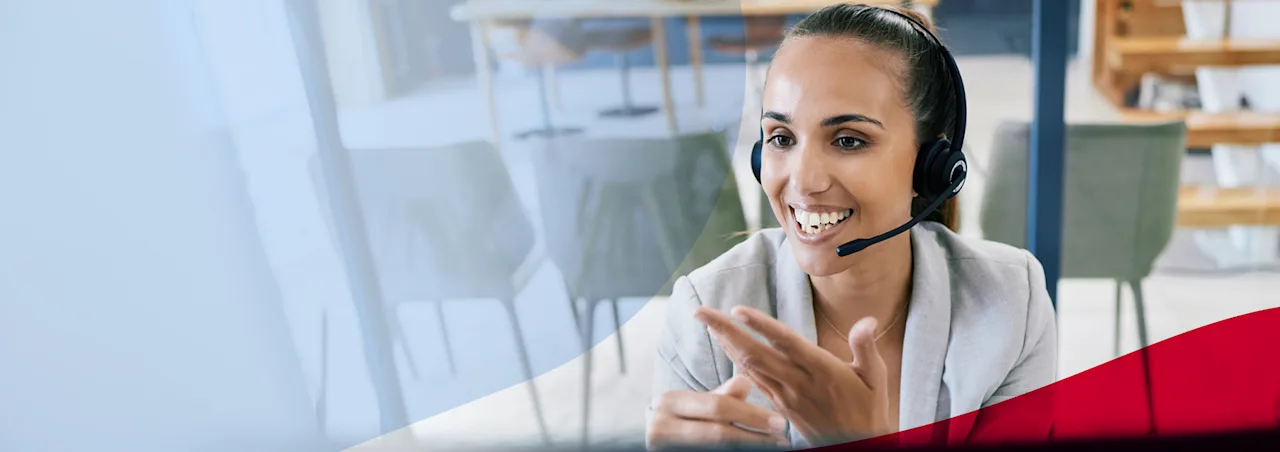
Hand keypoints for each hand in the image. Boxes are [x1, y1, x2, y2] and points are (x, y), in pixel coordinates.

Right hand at [647, 375, 791, 449]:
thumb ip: (723, 396)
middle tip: (782, 441)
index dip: (752, 415)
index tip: (780, 422)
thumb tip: (746, 381)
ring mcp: (662, 447)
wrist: (657, 445)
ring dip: (749, 448)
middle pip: (718, 434)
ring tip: (772, 448)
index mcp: (669, 402)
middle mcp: (661, 426)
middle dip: (755, 438)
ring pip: (716, 449)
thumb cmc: (681, 421)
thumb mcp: (699, 405)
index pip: (718, 406)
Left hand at [694, 306, 894, 446]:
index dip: (761, 326)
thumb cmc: (868, 408)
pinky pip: (753, 378)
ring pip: (749, 365)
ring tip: (706, 322)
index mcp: (821, 370)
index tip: (737, 309)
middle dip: (725, 330)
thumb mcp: (876, 378)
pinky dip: (736, 359)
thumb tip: (868, 320)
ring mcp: (786, 395)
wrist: (858, 446)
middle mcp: (798, 382)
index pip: (786, 343)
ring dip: (725, 342)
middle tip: (700, 311)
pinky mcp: (780, 404)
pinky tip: (725, 344)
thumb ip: (866, 347)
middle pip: (755, 352)